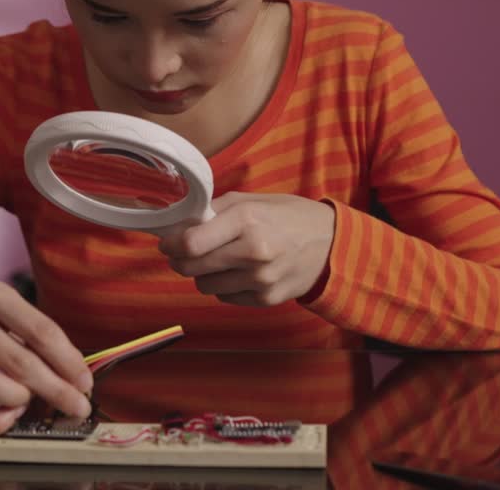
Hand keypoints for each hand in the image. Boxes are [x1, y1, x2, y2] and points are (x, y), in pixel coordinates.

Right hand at [0, 279, 93, 434]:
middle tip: (77, 406)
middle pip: (19, 362)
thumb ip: (38, 335)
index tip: (85, 381)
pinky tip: (10, 413)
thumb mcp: (8, 309)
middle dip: (56, 389)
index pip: (40, 331)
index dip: (68, 361)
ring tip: (31, 400)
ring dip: (21, 400)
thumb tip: (75, 374)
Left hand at [159, 192, 334, 306]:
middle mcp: (253, 252)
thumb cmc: (289, 217)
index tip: (167, 242)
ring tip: (216, 261)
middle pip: (193, 267)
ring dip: (202, 274)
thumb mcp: (254, 201)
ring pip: (205, 286)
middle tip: (182, 253)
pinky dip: (224, 286)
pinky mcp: (266, 299)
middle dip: (180, 260)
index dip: (171, 244)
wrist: (332, 244)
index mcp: (247, 220)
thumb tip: (180, 222)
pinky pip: (225, 297)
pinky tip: (237, 272)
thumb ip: (216, 209)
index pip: (191, 242)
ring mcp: (260, 279)